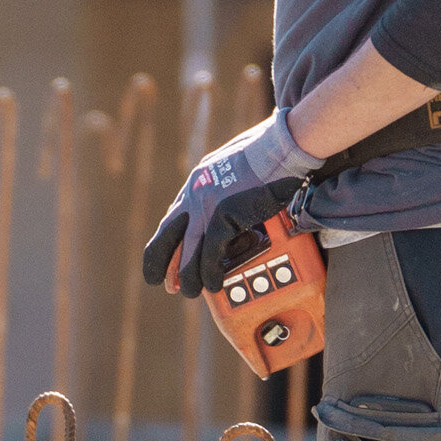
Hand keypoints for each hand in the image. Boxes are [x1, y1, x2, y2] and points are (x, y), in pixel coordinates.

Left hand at [140, 110, 318, 297]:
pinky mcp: (223, 216)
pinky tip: (213, 285)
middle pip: (167, 236)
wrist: (280, 148)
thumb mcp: (233, 165)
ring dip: (187, 277)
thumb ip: (224, 183)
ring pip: (187, 252)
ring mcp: (206, 206)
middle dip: (160, 263)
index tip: (167, 257)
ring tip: (189, 292)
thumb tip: (231, 200)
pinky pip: (211, 254)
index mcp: (197, 181)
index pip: (174, 218)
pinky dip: (211, 274)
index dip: (168, 242)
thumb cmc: (267, 153)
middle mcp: (195, 194)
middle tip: (162, 282)